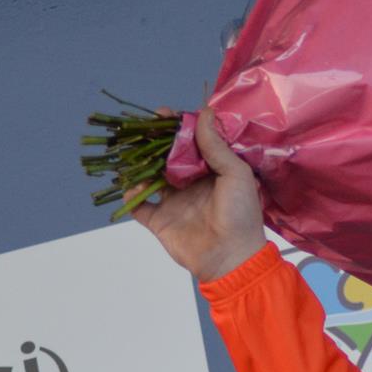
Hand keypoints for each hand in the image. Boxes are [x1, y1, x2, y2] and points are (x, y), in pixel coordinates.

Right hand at [131, 108, 267, 282]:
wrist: (231, 258)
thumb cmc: (240, 215)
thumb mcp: (235, 174)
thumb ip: (216, 146)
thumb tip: (205, 112)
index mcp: (212, 171)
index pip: (191, 143)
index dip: (178, 128)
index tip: (164, 114)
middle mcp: (191, 184)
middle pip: (167, 157)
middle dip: (153, 141)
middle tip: (143, 128)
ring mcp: (174, 202)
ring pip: (150, 177)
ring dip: (139, 165)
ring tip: (133, 154)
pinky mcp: (160, 221)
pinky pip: (139, 205)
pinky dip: (131, 196)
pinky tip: (131, 186)